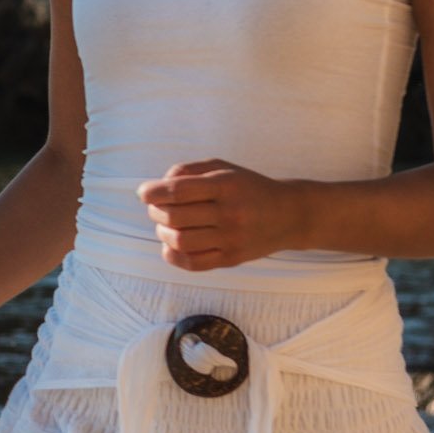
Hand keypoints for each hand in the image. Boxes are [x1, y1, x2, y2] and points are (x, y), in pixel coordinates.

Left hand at [137, 159, 304, 270]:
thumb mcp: (223, 168)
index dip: (154, 192)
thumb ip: (188, 171)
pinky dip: (173, 255)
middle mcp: (230, 213)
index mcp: (226, 186)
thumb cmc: (249, 188)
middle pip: (175, 217)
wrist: (289, 215)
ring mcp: (231, 239)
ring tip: (166, 225)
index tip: (144, 193)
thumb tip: (157, 185)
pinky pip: (193, 263)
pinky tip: (171, 245)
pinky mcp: (232, 259)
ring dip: (162, 233)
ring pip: (181, 241)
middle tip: (156, 208)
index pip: (179, 191)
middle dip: (156, 212)